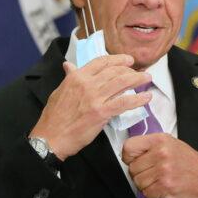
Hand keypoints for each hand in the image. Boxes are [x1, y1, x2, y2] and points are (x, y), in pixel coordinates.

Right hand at [30, 54, 150, 159]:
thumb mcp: (59, 91)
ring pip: (122, 83)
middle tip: (141, 71)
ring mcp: (95, 98)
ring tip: (147, 78)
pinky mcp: (101, 112)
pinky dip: (138, 99)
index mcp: (76, 77)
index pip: (101, 62)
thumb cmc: (54, 118)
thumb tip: (69, 65)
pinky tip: (146, 98)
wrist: (50, 138)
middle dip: (131, 70)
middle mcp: (87, 84)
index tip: (128, 60)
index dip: (117, 59)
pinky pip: (124, 102)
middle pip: (114, 71)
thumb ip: (69, 78)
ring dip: (138, 79)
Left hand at [122, 134, 197, 197]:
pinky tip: (163, 188)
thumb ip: (151, 147)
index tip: (135, 161)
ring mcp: (163, 170)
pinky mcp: (165, 186)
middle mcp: (161, 153)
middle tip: (153, 174)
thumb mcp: (171, 144)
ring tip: (159, 181)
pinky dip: (153, 194)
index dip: (129, 157)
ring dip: (146, 185)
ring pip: (138, 182)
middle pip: (132, 168)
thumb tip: (129, 156)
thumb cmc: (188, 161)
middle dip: (140, 174)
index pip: (129, 147)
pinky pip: (147, 193)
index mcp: (160, 140)